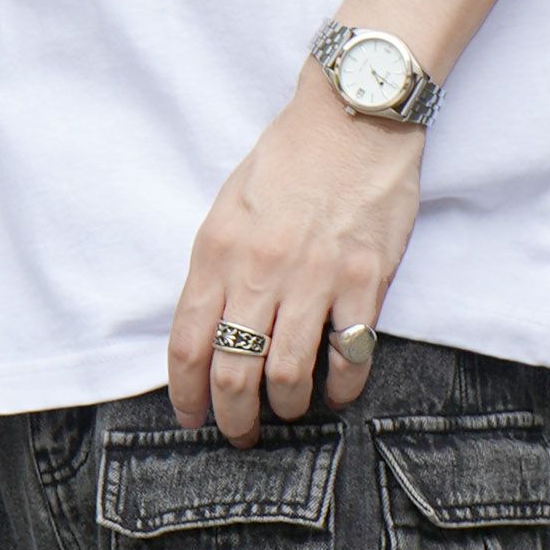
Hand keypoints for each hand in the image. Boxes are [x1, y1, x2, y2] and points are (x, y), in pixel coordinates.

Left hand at [167, 60, 424, 447]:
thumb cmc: (290, 157)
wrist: (353, 116)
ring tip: (289, 410)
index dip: (186, 393)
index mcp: (217, 248)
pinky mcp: (363, 280)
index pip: (187, 342)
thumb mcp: (230, 203)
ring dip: (286, 408)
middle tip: (240, 433)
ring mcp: (314, 277)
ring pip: (288, 376)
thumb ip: (218, 265)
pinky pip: (349, 358)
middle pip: (233, 372)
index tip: (190, 415)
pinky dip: (342, 388)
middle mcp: (260, 269)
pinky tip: (337, 390)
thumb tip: (212, 327)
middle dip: (232, 417)